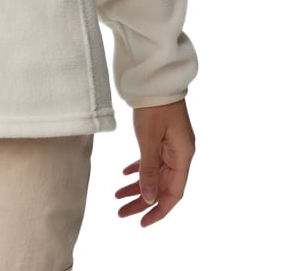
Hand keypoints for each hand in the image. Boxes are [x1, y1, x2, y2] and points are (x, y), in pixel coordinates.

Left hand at [116, 98, 195, 226]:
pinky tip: (124, 175)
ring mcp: (172, 146)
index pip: (173, 193)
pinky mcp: (163, 138)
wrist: (156, 79)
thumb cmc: (154, 106)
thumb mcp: (148, 139)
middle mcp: (180, 154)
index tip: (141, 223)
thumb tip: (148, 199)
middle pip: (162, 186)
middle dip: (142, 201)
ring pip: (155, 174)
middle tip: (121, 212)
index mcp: (183, 156)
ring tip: (117, 196)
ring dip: (138, 186)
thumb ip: (148, 170)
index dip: (159, 210)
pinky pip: (152, 161)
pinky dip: (139, 169)